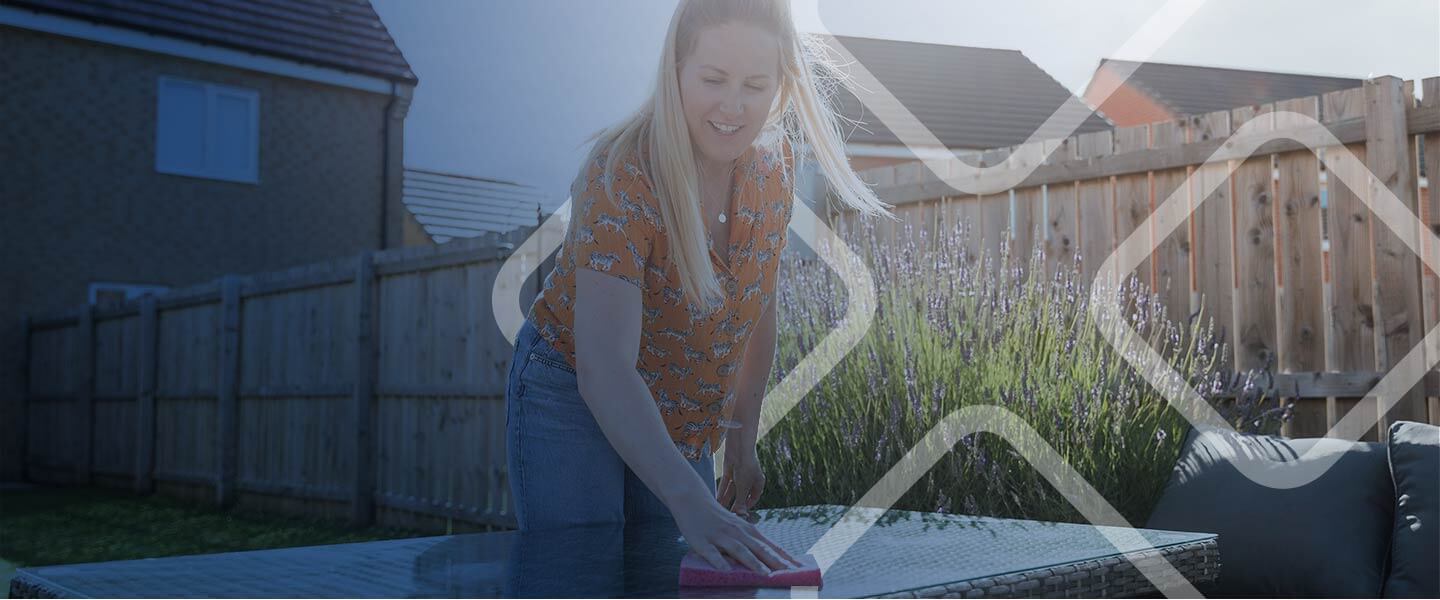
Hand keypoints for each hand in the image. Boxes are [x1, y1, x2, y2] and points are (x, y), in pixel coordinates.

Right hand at [671, 487, 801, 573]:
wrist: (692, 499)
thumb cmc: (717, 517)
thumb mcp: (737, 526)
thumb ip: (750, 541)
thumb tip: (768, 559)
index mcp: (747, 530)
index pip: (770, 546)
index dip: (785, 557)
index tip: (800, 568)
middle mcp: (737, 532)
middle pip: (759, 549)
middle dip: (775, 562)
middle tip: (791, 574)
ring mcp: (720, 536)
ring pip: (739, 551)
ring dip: (754, 563)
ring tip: (766, 575)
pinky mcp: (702, 541)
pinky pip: (711, 554)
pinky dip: (720, 562)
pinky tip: (726, 571)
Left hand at [717, 440, 765, 515]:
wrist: (739, 448)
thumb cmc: (746, 466)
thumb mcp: (744, 487)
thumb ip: (741, 501)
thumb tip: (740, 514)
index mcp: (758, 482)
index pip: (753, 497)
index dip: (747, 506)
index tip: (741, 514)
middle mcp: (748, 480)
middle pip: (741, 495)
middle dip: (735, 504)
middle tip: (729, 514)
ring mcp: (738, 475)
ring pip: (732, 490)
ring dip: (727, 499)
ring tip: (721, 509)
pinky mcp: (729, 472)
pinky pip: (725, 484)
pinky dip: (721, 491)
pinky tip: (717, 499)